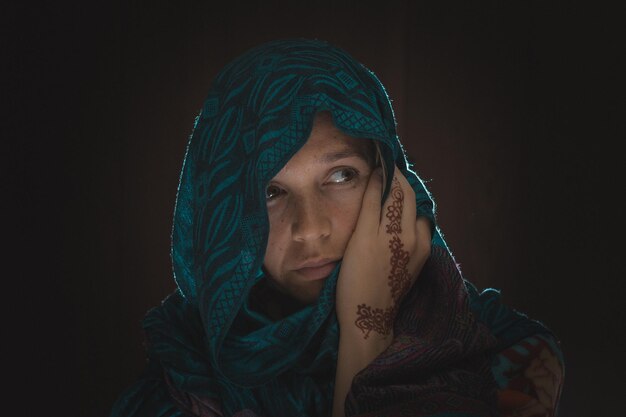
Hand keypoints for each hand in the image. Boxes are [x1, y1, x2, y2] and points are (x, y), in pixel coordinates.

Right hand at [332, 166, 431, 416]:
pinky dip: (412, 215)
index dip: (388, 170)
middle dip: (398, 180)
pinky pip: (422, 226)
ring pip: (416, 210)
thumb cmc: (354, 280)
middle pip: (408, 196)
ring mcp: (420, 247)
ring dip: (406, 197)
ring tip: (390, 192)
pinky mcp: (422, 258)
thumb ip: (369, 206)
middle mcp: (412, 235)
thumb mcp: (357, 240)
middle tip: (384, 168)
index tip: (380, 156)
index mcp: (394, 229)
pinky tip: (400, 218)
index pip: (395, 188)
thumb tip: (376, 177)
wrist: (369, 316)